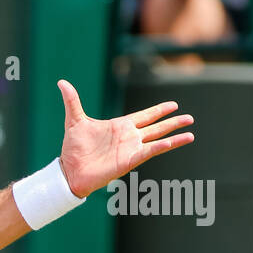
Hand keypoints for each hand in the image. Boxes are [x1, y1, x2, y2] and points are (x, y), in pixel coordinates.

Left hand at [56, 80, 193, 197]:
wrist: (69, 170)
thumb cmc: (72, 148)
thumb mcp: (74, 120)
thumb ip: (72, 101)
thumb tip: (62, 82)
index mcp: (120, 126)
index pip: (144, 116)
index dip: (159, 110)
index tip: (173, 104)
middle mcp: (129, 137)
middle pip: (156, 127)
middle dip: (172, 122)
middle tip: (189, 117)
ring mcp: (131, 149)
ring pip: (157, 139)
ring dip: (174, 135)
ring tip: (191, 132)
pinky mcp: (129, 161)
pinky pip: (149, 152)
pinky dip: (162, 147)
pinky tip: (173, 142)